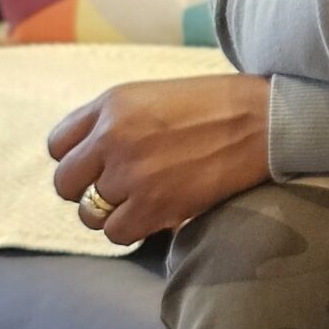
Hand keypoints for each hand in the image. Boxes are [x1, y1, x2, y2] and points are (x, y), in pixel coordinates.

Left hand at [47, 75, 270, 246]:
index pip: (59, 144)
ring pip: (89, 214)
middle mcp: (112, 137)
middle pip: (65, 184)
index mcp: (112, 103)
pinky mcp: (152, 204)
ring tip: (144, 201)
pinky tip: (158, 213)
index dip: (78, 160)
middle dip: (88, 190)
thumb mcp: (158, 95)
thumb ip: (118, 120)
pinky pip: (117, 233)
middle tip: (121, 189)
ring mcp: (130, 173)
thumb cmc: (222, 104)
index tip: (99, 165)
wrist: (269, 118)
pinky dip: (133, 229)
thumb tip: (90, 157)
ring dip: (112, 213)